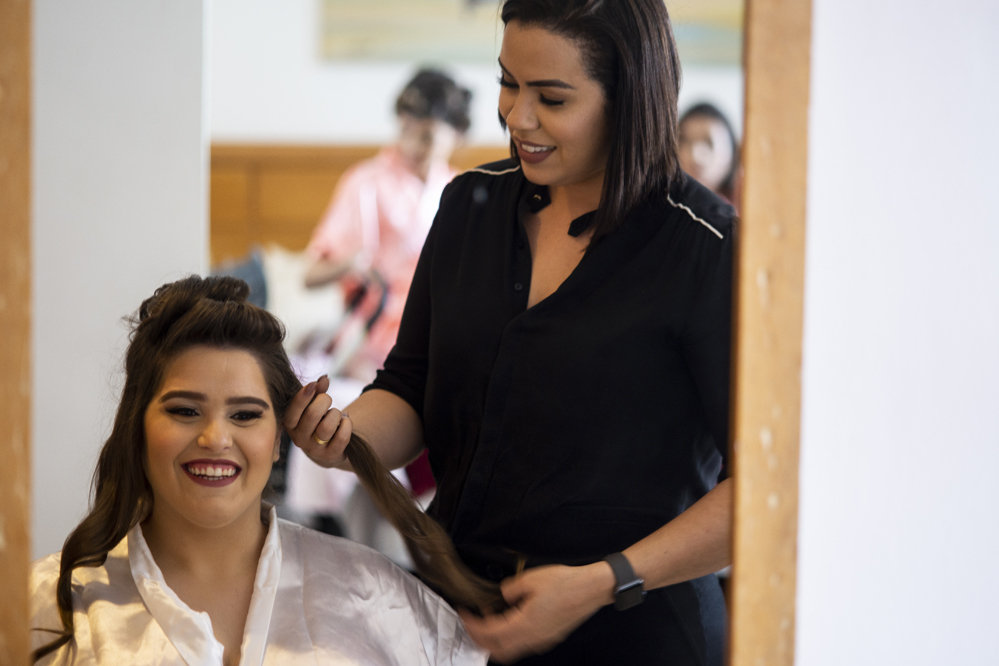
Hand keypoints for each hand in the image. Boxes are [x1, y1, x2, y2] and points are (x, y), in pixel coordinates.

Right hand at [283, 375, 352, 468]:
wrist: (327, 447)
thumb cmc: (317, 420)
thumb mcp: (313, 404)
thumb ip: (317, 391)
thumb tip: (324, 379)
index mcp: (290, 425)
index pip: (292, 411)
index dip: (303, 396)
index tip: (313, 385)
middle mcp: (299, 439)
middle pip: (312, 415)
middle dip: (324, 401)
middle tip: (327, 400)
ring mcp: (314, 449)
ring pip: (327, 427)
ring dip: (336, 414)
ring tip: (336, 414)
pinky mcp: (330, 455)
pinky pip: (342, 437)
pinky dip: (347, 425)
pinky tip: (345, 422)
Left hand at [458, 563, 614, 663]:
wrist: (591, 589)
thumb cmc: (566, 583)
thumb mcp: (531, 578)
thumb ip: (510, 589)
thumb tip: (504, 596)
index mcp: (525, 623)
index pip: (490, 633)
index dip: (473, 626)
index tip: (463, 615)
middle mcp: (533, 637)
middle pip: (498, 650)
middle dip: (479, 639)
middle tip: (469, 624)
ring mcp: (542, 640)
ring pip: (510, 651)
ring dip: (494, 643)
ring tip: (485, 625)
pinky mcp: (549, 637)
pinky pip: (523, 646)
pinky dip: (508, 639)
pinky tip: (508, 623)